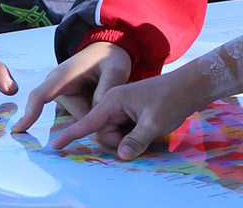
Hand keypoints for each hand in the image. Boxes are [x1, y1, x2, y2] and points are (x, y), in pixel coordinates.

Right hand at [12, 41, 133, 131]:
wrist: (108, 49)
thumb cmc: (109, 57)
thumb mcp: (116, 69)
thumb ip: (106, 90)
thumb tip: (93, 116)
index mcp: (63, 75)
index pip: (41, 95)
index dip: (30, 113)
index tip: (19, 129)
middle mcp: (57, 86)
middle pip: (76, 115)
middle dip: (97, 112)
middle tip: (113, 95)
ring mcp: (62, 94)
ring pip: (81, 118)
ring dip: (97, 111)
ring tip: (107, 91)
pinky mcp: (69, 101)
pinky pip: (83, 116)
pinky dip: (95, 112)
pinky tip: (102, 96)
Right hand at [48, 72, 208, 160]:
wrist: (188, 86)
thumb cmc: (171, 99)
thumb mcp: (154, 123)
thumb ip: (136, 140)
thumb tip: (122, 156)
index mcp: (112, 100)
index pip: (87, 121)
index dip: (71, 135)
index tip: (55, 145)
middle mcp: (112, 103)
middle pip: (104, 133)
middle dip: (118, 142)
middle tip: (143, 136)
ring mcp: (121, 108)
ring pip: (114, 134)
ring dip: (127, 139)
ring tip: (148, 130)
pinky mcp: (129, 113)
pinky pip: (123, 131)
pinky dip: (133, 135)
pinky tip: (148, 129)